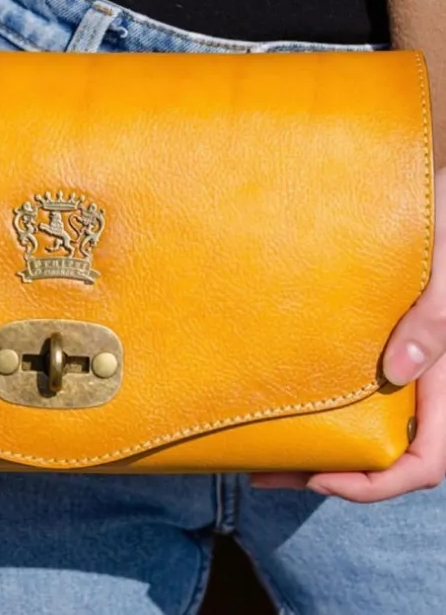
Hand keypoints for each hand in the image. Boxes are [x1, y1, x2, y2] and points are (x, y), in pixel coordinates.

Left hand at [252, 168, 445, 501]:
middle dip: (325, 471)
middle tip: (264, 471)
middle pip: (379, 452)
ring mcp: (392, 365)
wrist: (434, 202)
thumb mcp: (444, 279)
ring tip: (259, 451)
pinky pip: (345, 387)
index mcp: (444, 381)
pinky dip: (314, 405)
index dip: (376, 483)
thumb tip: (395, 370)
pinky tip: (278, 401)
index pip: (425, 462)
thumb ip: (431, 322)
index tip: (320, 477)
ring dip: (314, 445)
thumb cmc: (443, 234)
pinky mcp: (370, 343)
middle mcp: (417, 382)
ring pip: (357, 425)